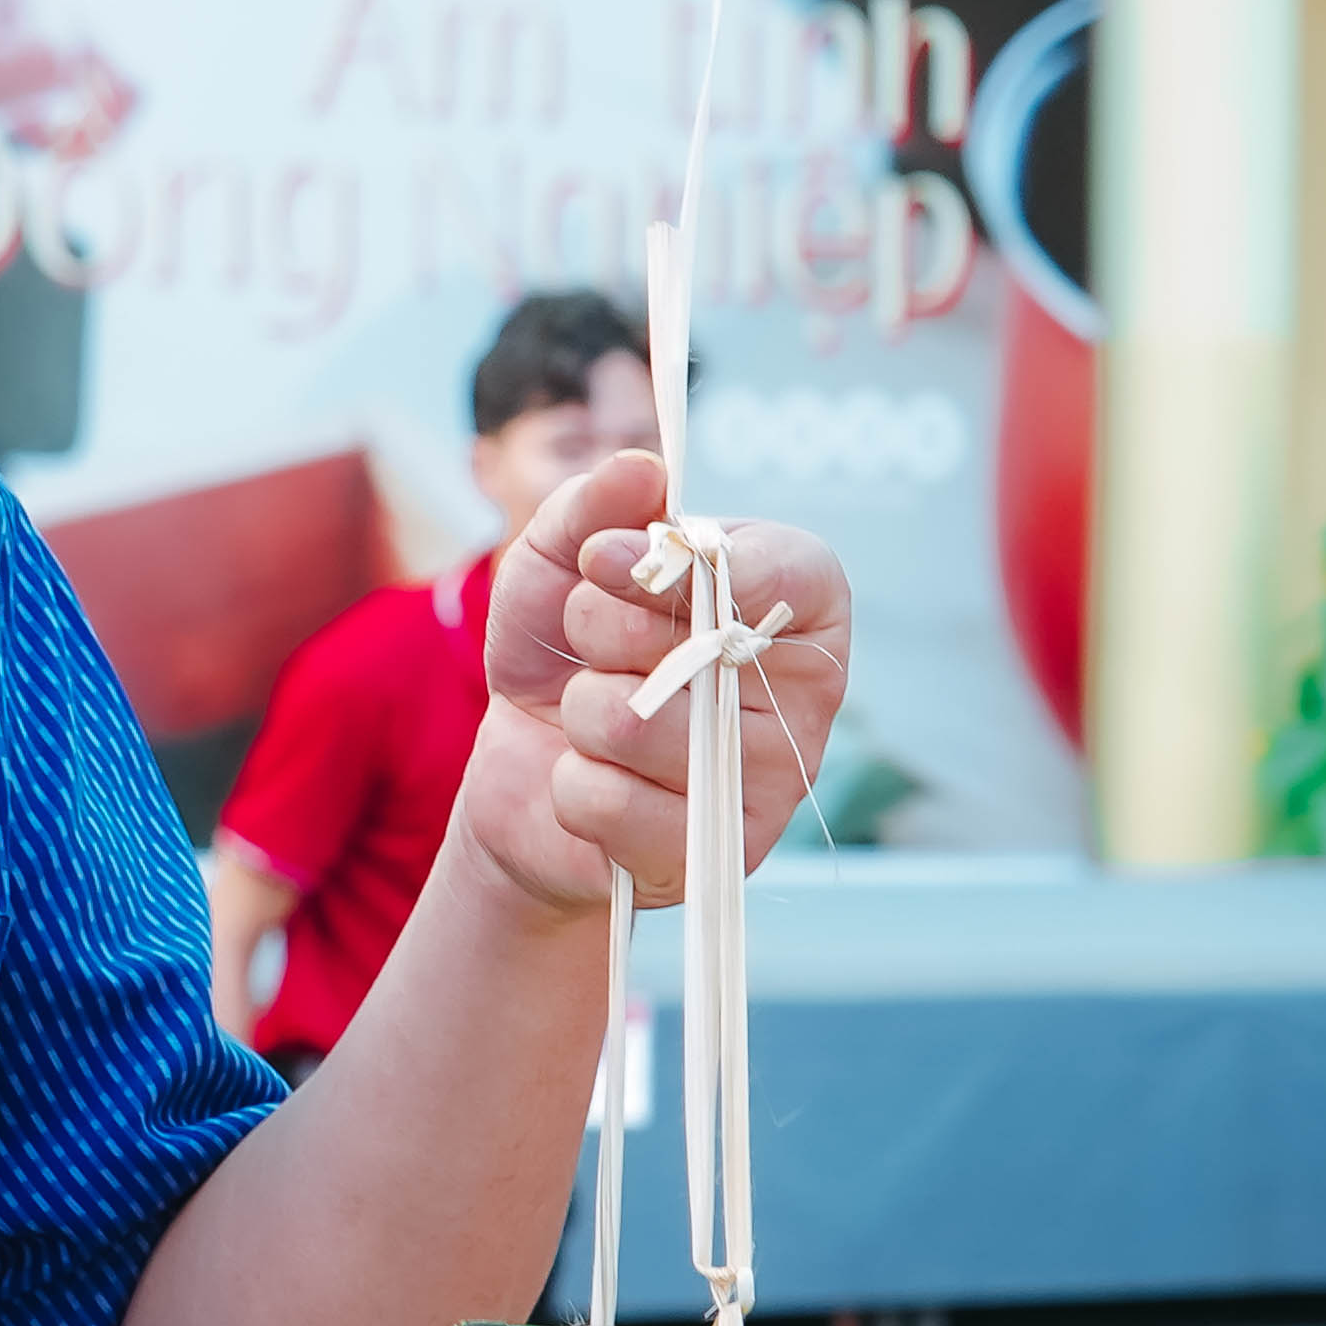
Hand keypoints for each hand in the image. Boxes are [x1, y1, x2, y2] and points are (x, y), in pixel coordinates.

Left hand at [456, 448, 852, 917]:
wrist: (522, 771)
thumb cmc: (564, 655)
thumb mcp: (556, 565)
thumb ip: (592, 508)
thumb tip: (643, 470)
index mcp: (791, 610)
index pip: (799, 572)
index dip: (705, 560)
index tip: (615, 557)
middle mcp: (803, 697)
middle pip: (698, 647)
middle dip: (602, 629)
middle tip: (591, 646)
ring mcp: (769, 783)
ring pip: (640, 726)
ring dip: (581, 711)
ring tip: (590, 717)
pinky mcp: (717, 856)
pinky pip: (612, 803)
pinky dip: (572, 785)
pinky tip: (592, 781)